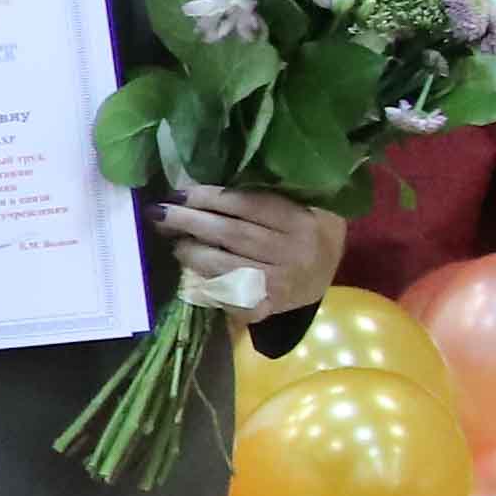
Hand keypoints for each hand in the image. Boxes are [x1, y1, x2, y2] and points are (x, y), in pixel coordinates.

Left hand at [154, 185, 344, 319]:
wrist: (335, 269)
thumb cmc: (307, 228)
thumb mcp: (297, 204)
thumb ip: (259, 195)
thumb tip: (198, 188)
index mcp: (300, 220)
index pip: (247, 205)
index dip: (208, 197)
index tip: (179, 192)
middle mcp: (293, 253)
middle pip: (231, 234)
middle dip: (190, 222)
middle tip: (160, 213)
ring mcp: (280, 284)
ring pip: (225, 266)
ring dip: (192, 252)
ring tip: (174, 241)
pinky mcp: (267, 307)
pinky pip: (227, 296)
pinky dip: (205, 282)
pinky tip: (190, 272)